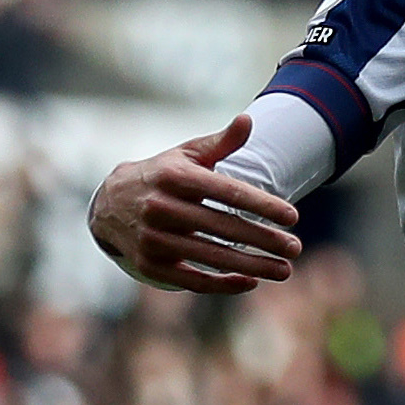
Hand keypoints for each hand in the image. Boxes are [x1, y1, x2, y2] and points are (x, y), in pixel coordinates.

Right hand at [88, 117, 304, 294]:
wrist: (109, 204)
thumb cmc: (162, 175)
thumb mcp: (187, 155)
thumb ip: (221, 143)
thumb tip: (248, 120)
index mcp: (175, 177)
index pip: (227, 192)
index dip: (262, 205)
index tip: (293, 216)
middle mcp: (161, 207)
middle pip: (223, 227)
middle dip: (263, 239)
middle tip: (295, 247)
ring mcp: (153, 238)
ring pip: (211, 256)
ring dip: (251, 266)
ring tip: (284, 269)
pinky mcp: (150, 264)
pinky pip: (191, 279)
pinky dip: (222, 284)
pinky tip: (251, 282)